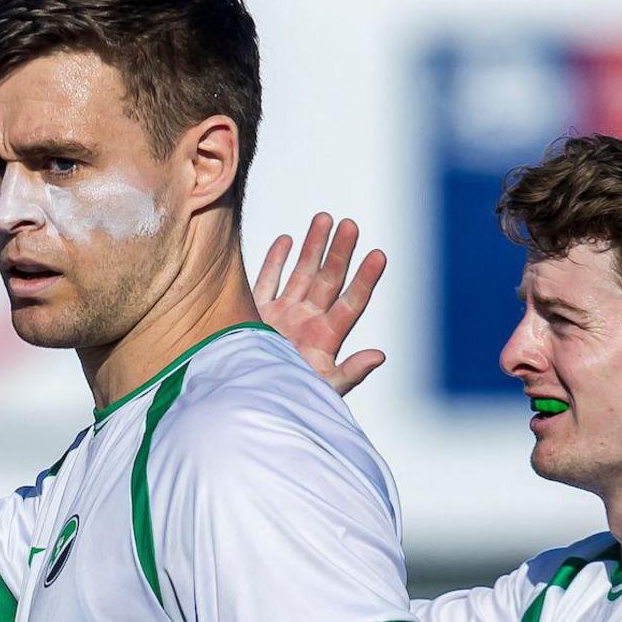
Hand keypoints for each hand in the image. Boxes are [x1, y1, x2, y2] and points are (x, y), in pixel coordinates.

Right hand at [256, 213, 386, 395]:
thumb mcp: (320, 389)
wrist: (242, 402)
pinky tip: (287, 239)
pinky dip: (276, 261)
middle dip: (340, 252)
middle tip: (350, 226)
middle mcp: (306, 322)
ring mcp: (282, 315)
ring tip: (325, 219)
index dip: (365, 280)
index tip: (378, 256)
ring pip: (301, 273)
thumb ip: (349, 373)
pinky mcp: (255, 314)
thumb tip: (379, 355)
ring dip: (313, 247)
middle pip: (328, 280)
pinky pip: (267, 281)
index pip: (351, 303)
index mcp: (325, 338)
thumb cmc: (284, 402)